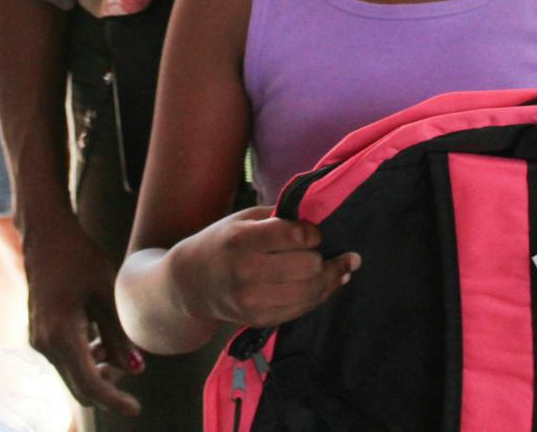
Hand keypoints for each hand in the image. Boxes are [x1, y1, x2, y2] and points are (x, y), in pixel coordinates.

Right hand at [24, 217, 144, 416]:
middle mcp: (44, 343)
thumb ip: (118, 334)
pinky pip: (64, 359)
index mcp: (61, 334)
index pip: (89, 383)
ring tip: (122, 355)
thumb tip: (136, 370)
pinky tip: (103, 344)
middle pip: (78, 386)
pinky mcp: (39, 333)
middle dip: (107, 389)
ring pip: (71, 374)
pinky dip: (85, 360)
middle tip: (134, 378)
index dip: (114, 401)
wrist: (45, 234)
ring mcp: (38, 340)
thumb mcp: (104, 292)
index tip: (136, 409)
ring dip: (96, 373)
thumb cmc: (78, 255)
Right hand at [172, 205, 357, 331]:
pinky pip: (301, 309)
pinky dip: (320, 296)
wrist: (191, 283)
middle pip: (308, 267)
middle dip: (324, 257)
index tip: (314, 233)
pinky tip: (329, 284)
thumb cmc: (222, 243)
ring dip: (333, 278)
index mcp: (241, 240)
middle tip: (329, 251)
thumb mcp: (242, 220)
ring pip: (310, 292)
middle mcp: (246, 272)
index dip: (313, 234)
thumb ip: (278, 218)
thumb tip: (320, 217)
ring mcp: (252, 300)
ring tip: (345, 267)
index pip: (294, 236)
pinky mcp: (259, 320)